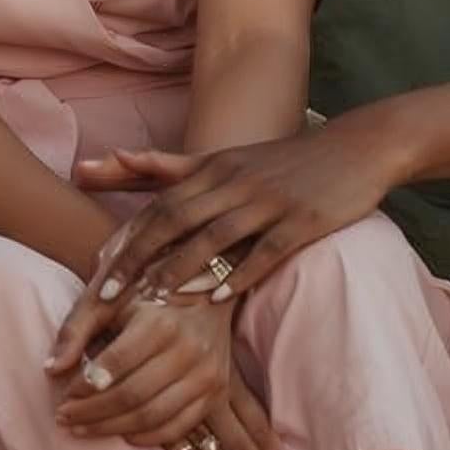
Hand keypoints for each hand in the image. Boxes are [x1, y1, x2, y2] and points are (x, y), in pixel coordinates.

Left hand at [48, 289, 287, 449]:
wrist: (205, 285)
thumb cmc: (145, 290)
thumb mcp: (107, 297)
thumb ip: (75, 329)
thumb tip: (49, 369)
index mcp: (161, 322)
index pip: (116, 365)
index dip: (85, 387)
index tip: (61, 396)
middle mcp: (190, 350)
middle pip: (133, 397)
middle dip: (92, 413)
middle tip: (62, 418)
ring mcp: (208, 375)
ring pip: (154, 417)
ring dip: (112, 429)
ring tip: (81, 429)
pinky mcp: (216, 392)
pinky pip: (179, 427)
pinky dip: (147, 437)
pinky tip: (121, 433)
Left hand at [71, 124, 406, 312]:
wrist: (355, 148)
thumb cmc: (279, 162)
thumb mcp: (221, 159)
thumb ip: (166, 166)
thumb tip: (109, 159)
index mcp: (211, 169)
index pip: (157, 204)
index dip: (126, 237)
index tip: (94, 271)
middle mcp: (233, 182)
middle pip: (174, 219)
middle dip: (138, 257)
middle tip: (106, 296)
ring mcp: (269, 200)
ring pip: (215, 235)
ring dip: (181, 269)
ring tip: (153, 301)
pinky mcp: (303, 219)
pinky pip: (267, 249)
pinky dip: (241, 272)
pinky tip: (219, 297)